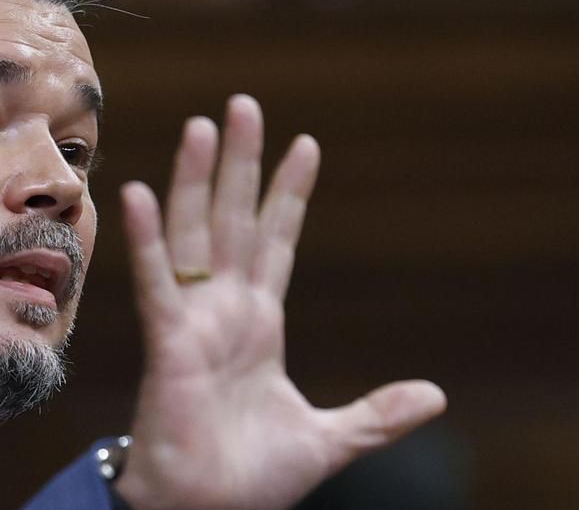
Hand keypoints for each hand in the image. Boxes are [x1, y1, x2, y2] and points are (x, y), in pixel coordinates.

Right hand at [114, 95, 445, 509]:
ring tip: (205, 125)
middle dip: (240, 162)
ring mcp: (196, 319)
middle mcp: (226, 309)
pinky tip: (142, 192)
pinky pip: (156, 282)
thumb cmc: (253, 476)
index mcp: (260, 322)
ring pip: (196, 234)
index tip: (305, 146)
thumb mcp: (330, 437)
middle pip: (234, 218)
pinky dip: (147, 239)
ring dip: (198, 179)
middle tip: (243, 105)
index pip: (277, 241)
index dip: (289, 194)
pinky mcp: (169, 341)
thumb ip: (378, 414)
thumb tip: (436, 395)